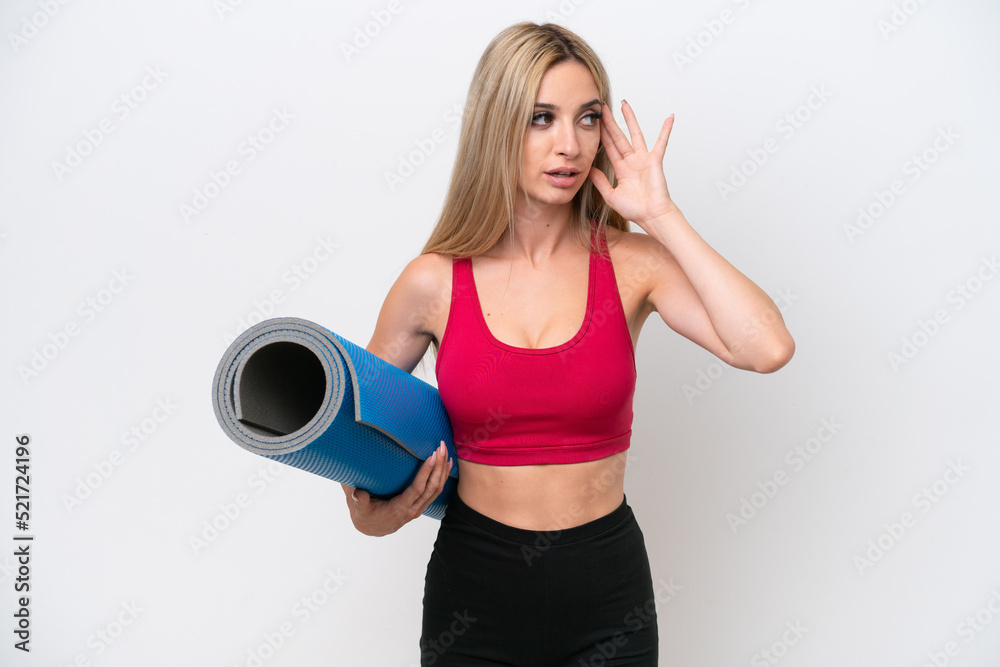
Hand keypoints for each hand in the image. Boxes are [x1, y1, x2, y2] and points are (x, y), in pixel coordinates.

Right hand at [341, 441, 452, 536]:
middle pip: (432, 487)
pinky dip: (442, 477)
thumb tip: (357, 494)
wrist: (372, 527)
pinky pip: (436, 491)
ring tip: (446, 452)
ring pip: (437, 488)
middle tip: (440, 448)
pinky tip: (446, 465)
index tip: (431, 457)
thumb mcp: (360, 509)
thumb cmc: (366, 514)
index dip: (425, 473)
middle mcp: (413, 509)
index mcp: (400, 508)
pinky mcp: (421, 504)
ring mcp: (419, 507)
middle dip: (438, 467)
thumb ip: (359, 500)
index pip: (417, 489)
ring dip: (443, 470)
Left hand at [589, 100, 676, 229]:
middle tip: (603, 107)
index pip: (609, 147)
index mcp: (621, 169)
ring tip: (624, 104)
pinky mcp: (655, 160)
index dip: (601, 134)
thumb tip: (588, 169)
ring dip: (630, 119)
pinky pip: (661, 142)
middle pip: (618, 136)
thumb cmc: (635, 209)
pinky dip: (666, 130)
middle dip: (610, 122)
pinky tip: (669, 118)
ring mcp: (643, 159)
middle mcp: (632, 161)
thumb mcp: (611, 195)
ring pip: (635, 134)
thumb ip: (600, 181)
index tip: (595, 122)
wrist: (651, 216)